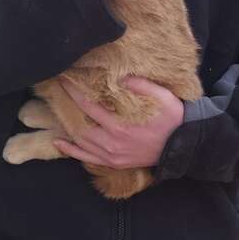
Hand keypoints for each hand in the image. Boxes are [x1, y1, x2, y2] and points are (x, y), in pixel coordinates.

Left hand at [53, 77, 183, 168]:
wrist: (182, 146)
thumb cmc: (172, 119)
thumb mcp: (162, 97)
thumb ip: (141, 86)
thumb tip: (120, 76)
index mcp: (120, 125)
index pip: (89, 105)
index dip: (74, 91)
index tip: (65, 78)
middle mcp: (111, 142)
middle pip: (80, 122)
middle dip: (66, 104)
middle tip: (57, 89)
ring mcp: (111, 155)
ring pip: (81, 141)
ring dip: (66, 125)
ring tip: (56, 109)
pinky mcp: (113, 163)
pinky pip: (87, 158)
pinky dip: (71, 151)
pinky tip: (59, 142)